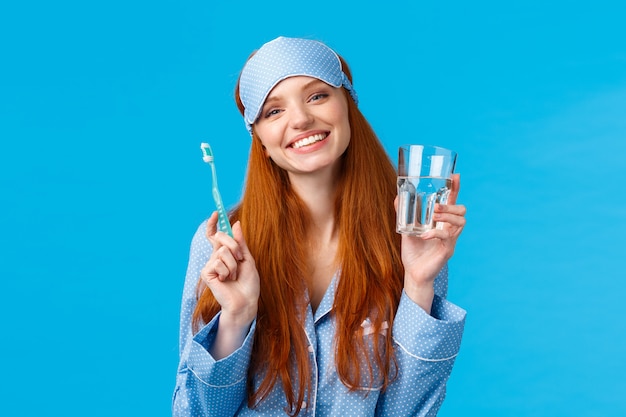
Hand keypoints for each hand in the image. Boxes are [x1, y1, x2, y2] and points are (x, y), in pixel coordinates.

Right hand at [200, 212, 259, 328]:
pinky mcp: (206, 273)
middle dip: (235, 247)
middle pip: (221, 238)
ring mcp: (210, 265)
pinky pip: (217, 262)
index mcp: (225, 253)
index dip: (214, 224)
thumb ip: (240, 242)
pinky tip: (226, 281)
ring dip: (233, 264)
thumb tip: (235, 223)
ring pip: (222, 251)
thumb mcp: (247, 259)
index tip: (216, 213)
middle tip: (240, 260)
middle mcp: (215, 257)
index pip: (215, 235)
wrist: (246, 301)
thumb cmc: (248, 283)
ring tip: (234, 276)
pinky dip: (227, 271)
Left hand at [397, 174, 465, 311]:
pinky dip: (435, 234)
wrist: (413, 274)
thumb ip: (403, 214)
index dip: (455, 189)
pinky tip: (424, 236)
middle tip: (436, 207)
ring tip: (434, 215)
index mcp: (442, 223)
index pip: (452, 202)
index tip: (455, 175)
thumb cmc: (413, 253)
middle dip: (451, 206)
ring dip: (448, 216)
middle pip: (462, 211)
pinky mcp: (447, 251)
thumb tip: (397, 196)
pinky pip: (447, 238)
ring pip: (460, 222)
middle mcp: (449, 230)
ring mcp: (450, 240)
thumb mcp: (406, 230)